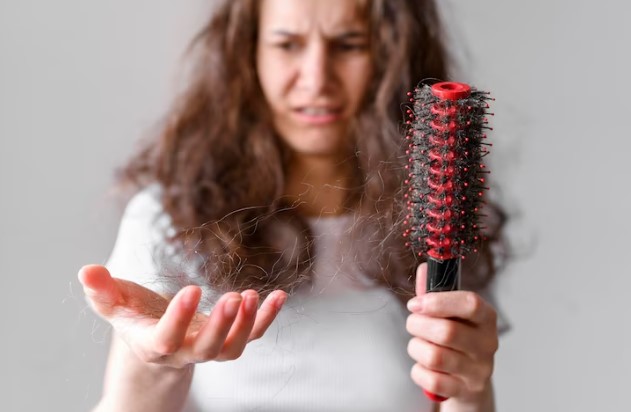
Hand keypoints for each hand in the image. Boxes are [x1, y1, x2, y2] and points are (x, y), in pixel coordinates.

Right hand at [78, 264, 286, 368]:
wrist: (157, 342)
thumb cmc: (135, 319)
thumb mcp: (115, 305)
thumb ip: (102, 291)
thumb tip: (85, 271)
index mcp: (153, 344)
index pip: (166, 339)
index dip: (179, 319)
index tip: (192, 289)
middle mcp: (184, 352)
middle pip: (206, 349)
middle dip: (221, 326)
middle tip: (234, 298)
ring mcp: (210, 349)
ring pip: (232, 348)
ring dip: (247, 325)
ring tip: (254, 296)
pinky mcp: (228, 340)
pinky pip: (252, 335)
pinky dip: (267, 318)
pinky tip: (279, 296)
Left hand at [406, 263, 497, 401]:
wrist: (469, 382)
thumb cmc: (456, 341)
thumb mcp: (450, 315)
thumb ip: (435, 292)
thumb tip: (424, 267)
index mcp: (486, 318)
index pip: (470, 304)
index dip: (438, 301)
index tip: (416, 303)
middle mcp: (487, 344)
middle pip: (447, 332)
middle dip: (418, 325)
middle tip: (412, 323)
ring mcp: (478, 370)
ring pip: (435, 356)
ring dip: (416, 348)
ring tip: (418, 345)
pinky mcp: (466, 391)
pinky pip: (431, 380)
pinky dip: (418, 372)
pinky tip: (423, 366)